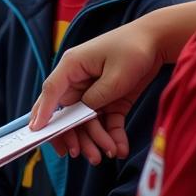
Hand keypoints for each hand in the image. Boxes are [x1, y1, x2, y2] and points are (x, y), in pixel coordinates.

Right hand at [28, 25, 163, 163]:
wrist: (158, 41)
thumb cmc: (134, 49)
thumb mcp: (116, 75)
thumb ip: (97, 97)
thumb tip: (84, 114)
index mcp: (72, 66)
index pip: (51, 91)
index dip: (43, 113)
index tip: (37, 132)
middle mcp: (78, 79)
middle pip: (67, 112)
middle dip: (74, 135)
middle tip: (84, 154)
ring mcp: (93, 90)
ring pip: (86, 121)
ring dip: (95, 139)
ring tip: (109, 154)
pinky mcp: (109, 99)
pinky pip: (105, 121)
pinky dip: (112, 135)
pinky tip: (120, 148)